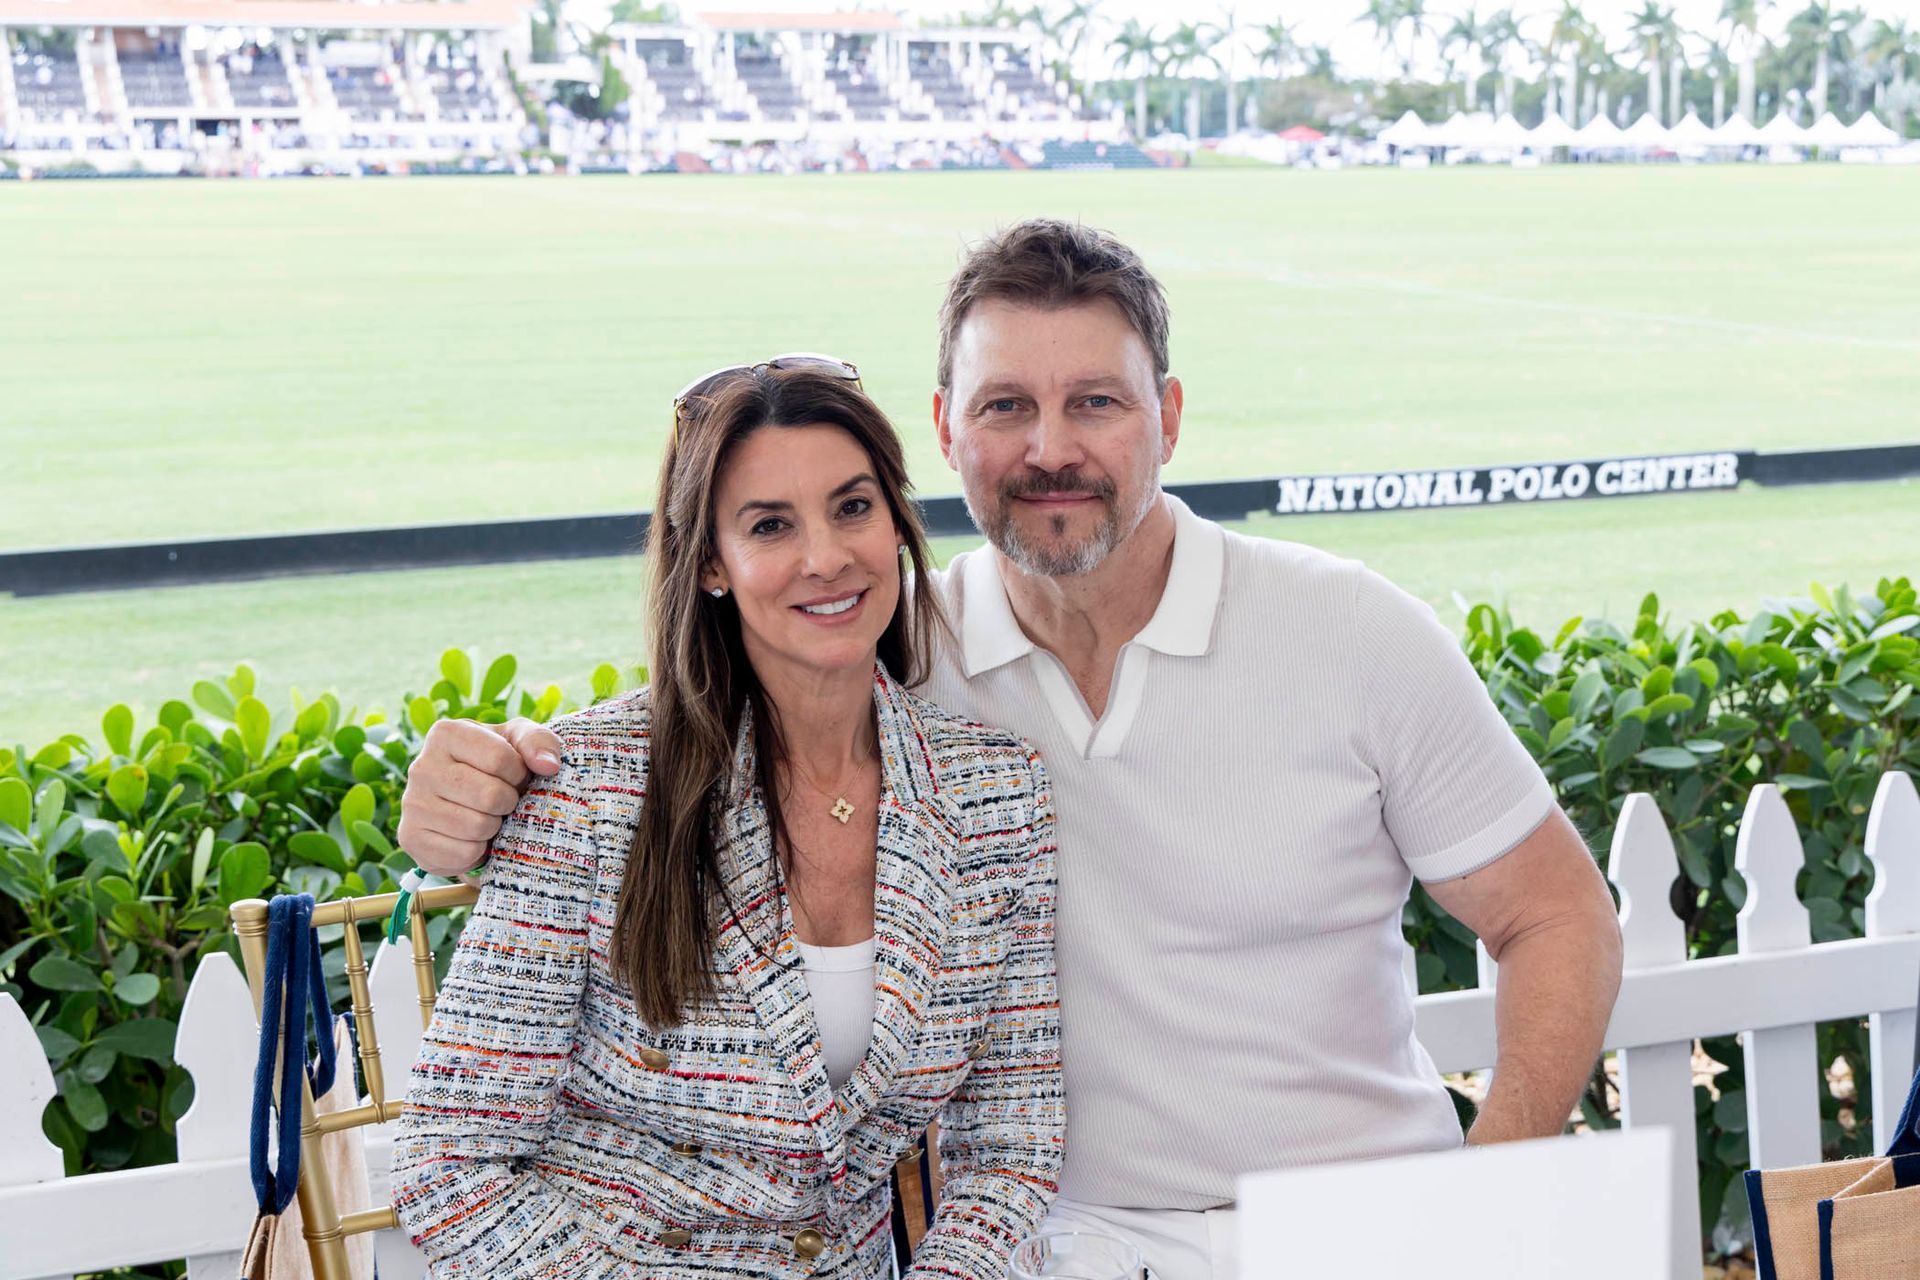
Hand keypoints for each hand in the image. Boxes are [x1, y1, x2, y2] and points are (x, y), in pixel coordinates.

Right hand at [396, 718, 563, 875]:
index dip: (518, 773)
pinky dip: (477, 850)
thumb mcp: (519, 744)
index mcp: (446, 733)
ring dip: (494, 826)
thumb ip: (538, 742)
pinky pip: (463, 852)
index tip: (514, 775)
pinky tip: (470, 836)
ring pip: (476, 826)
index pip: (499, 757)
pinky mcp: (411, 838)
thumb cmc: (498, 768)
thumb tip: (549, 765)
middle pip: (489, 795)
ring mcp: (411, 803)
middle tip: (502, 800)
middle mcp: (421, 765)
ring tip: (486, 815)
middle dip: (508, 802)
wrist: (467, 807)